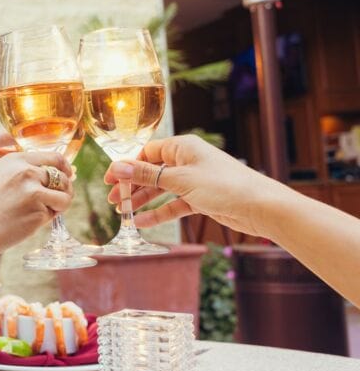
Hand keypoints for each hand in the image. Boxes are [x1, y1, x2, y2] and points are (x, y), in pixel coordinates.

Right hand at [0, 151, 72, 261]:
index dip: (64, 169)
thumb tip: (59, 174)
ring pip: (65, 196)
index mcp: (15, 160)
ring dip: (59, 205)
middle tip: (55, 200)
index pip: (54, 157)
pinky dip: (47, 219)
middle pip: (63, 175)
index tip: (66, 177)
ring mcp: (33, 192)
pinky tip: (28, 222)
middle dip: (64, 188)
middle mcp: (26, 172)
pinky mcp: (38, 212)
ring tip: (40, 212)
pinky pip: (55, 214)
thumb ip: (24, 172)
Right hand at [104, 134, 277, 237]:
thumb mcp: (180, 180)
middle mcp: (187, 161)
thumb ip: (146, 175)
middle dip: (131, 186)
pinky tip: (142, 223)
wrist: (261, 207)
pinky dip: (158, 212)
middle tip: (113, 201)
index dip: (126, 166)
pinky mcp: (200, 198)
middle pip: (151, 171)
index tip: (109, 181)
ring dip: (142, 200)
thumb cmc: (224, 186)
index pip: (146, 153)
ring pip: (160, 189)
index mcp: (183, 147)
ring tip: (123, 214)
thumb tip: (116, 167)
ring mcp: (194, 180)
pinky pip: (173, 204)